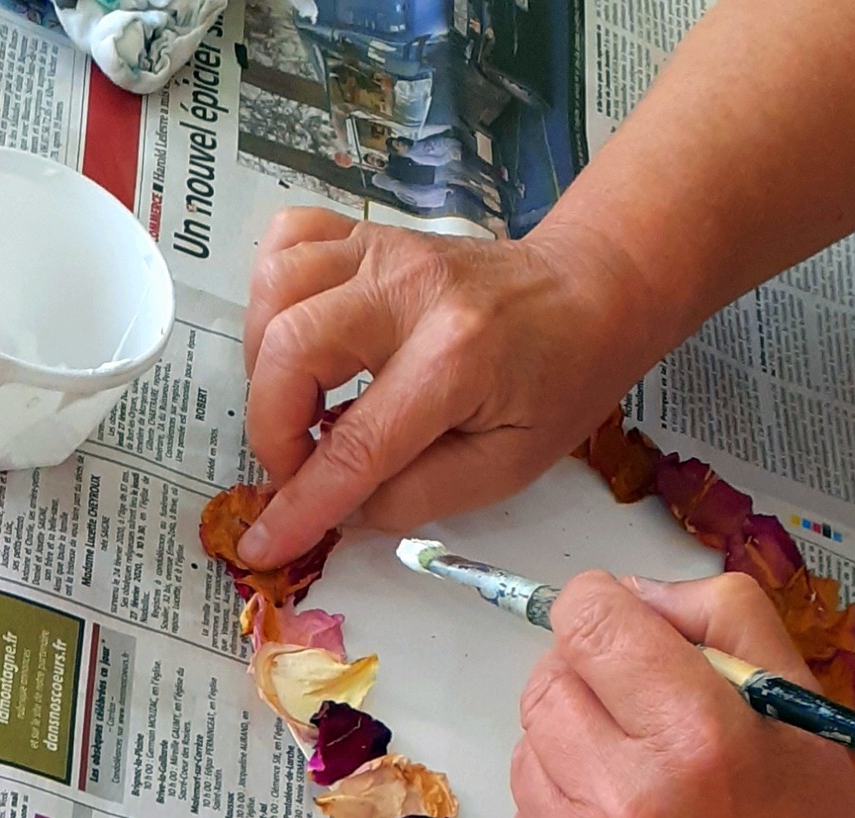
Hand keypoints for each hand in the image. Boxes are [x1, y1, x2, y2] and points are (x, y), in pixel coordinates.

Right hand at [238, 211, 654, 569]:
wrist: (590, 291)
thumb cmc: (556, 384)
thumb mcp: (503, 469)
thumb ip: (414, 497)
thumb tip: (338, 512)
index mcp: (457, 359)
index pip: (355, 445)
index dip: (301, 505)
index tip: (264, 545)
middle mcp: (411, 291)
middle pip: (291, 349)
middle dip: (273, 430)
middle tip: (300, 465)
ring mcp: (384, 251)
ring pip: (276, 290)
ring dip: (264, 365)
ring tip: (297, 406)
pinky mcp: (369, 235)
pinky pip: (287, 243)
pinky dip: (271, 297)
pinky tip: (294, 340)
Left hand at [509, 572, 854, 817]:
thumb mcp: (797, 708)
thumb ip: (719, 619)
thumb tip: (630, 594)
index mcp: (694, 736)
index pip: (588, 620)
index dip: (602, 611)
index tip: (625, 635)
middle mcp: (622, 797)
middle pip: (545, 681)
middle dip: (584, 678)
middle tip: (637, 712)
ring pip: (525, 747)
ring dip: (569, 746)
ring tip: (636, 782)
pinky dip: (562, 811)